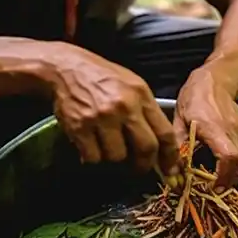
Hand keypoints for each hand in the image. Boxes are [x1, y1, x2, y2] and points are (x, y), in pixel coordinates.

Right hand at [48, 46, 179, 176]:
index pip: (164, 132)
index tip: (171, 168)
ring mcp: (101, 117)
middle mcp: (124, 106)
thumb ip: (147, 112)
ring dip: (114, 158)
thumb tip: (159, 146)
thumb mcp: (132, 85)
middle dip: (144, 165)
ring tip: (107, 145)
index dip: (170, 155)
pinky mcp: (80, 127)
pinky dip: (93, 156)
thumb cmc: (102, 78)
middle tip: (139, 168)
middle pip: (146, 148)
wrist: (66, 68)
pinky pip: (94, 157)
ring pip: (117, 156)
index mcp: (140, 95)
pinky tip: (91, 144)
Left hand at [174, 68, 237, 189]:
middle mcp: (232, 131)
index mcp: (213, 127)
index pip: (228, 156)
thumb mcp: (178, 121)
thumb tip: (173, 172)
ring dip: (234, 175)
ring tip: (219, 182)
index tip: (214, 187)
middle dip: (229, 181)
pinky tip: (225, 169)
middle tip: (215, 190)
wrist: (215, 81)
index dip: (224, 176)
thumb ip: (177, 147)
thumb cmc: (194, 98)